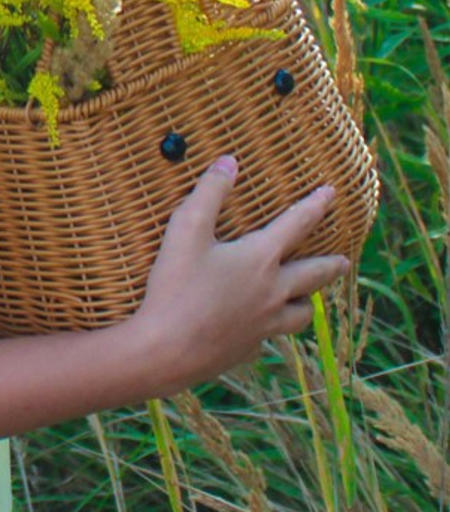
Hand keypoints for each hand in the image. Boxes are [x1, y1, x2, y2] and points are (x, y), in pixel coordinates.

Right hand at [134, 154, 350, 394]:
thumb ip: (209, 192)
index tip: (331, 192)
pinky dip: (269, 328)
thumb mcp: (186, 229)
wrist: (167, 349)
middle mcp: (272, 293)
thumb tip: (229, 161)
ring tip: (308, 299)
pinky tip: (258, 328)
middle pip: (313, 276)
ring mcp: (264, 325)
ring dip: (308, 302)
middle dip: (331, 266)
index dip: (315, 205)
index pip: (296, 225)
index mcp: (260, 260)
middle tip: (344, 262)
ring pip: (301, 314)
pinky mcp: (248, 349)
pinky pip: (269, 337)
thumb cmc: (176, 286)